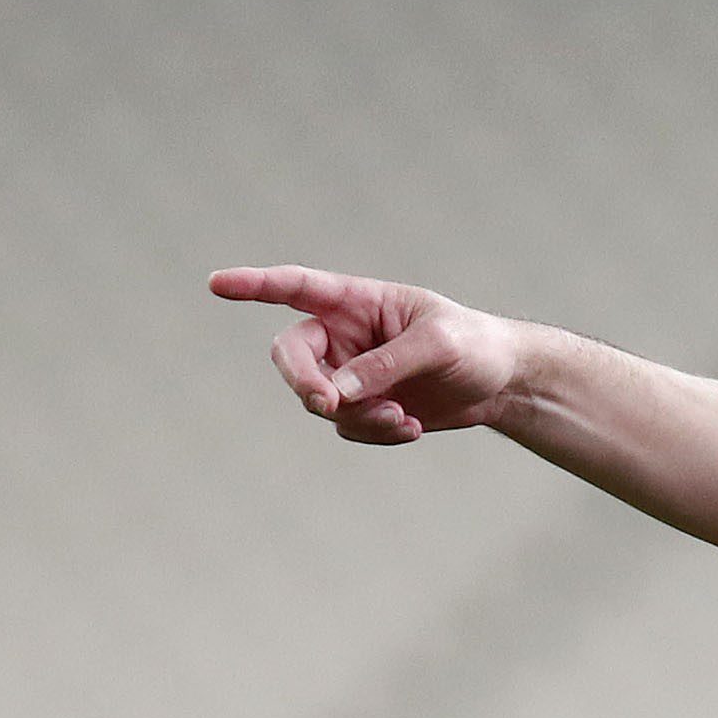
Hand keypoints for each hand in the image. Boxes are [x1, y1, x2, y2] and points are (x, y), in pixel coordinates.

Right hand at [209, 264, 525, 444]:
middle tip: (329, 403)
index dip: (253, 285)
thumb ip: (386, 364)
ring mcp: (348, 373)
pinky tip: (412, 427)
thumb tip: (336, 393)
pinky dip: (375, 433)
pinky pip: (347, 427)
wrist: (502, 382)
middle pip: (291, 358)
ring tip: (403, 418)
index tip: (216, 284)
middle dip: (305, 383)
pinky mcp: (362, 407)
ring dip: (357, 416)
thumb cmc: (474, 344)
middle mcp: (342, 335)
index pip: (296, 287)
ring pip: (320, 402)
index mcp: (356, 301)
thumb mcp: (438, 345)